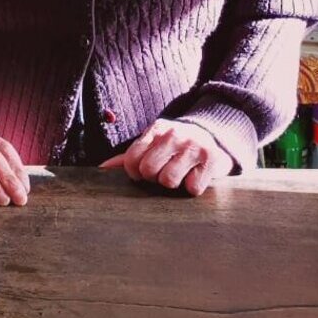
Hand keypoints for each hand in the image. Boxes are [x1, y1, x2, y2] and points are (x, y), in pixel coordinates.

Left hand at [103, 119, 233, 196]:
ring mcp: (192, 146)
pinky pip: (192, 188)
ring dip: (174, 184)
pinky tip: (195, 176)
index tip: (143, 173)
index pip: (132, 158)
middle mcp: (173, 134)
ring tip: (180, 174)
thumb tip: (102, 168)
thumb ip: (129, 157)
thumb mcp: (154, 144)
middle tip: (164, 172)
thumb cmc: (176, 146)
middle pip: (148, 170)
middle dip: (154, 178)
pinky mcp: (211, 159)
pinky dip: (193, 187)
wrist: (215, 136)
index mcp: (156, 129)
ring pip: (169, 181)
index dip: (134, 172)